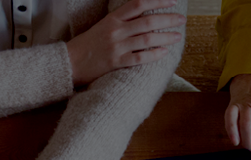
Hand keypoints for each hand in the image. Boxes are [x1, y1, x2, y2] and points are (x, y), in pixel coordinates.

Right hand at [65, 0, 184, 84]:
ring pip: (147, 39)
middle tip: (181, 20)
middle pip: (148, 21)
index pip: (138, 4)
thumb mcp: (103, 26)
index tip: (172, 1)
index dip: (157, 1)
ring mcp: (116, 46)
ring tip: (177, 36)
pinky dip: (154, 55)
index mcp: (113, 19)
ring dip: (166, 37)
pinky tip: (164, 53)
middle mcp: (116, 30)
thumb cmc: (87, 45)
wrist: (69, 62)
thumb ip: (122, 21)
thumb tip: (143, 18)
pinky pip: (139, 58)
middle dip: (168, 19)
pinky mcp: (116, 62)